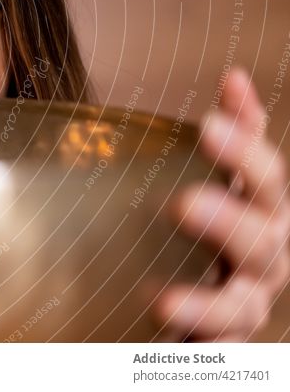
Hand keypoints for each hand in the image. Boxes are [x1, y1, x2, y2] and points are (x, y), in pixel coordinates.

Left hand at [155, 66, 289, 340]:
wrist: (218, 290)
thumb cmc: (225, 227)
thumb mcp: (233, 179)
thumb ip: (238, 134)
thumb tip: (234, 79)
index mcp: (267, 211)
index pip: (266, 178)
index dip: (244, 151)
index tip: (207, 123)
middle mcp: (266, 258)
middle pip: (261, 241)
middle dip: (227, 221)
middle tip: (183, 204)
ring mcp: (247, 304)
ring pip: (241, 308)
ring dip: (204, 303)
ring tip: (163, 300)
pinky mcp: (223, 341)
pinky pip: (216, 352)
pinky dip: (198, 347)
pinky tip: (170, 337)